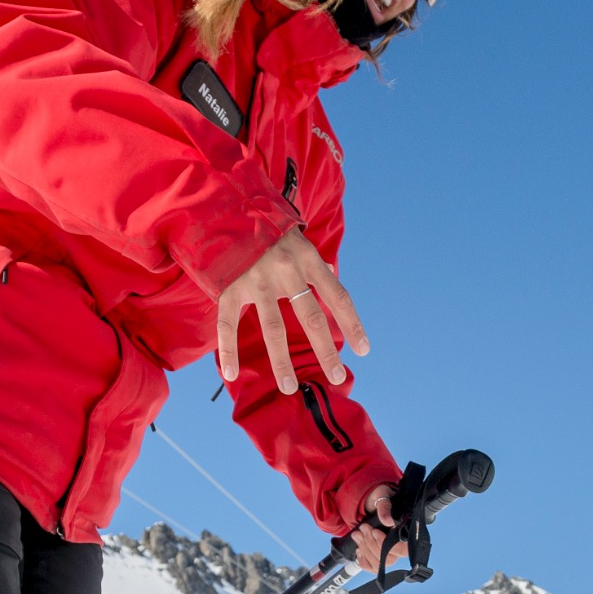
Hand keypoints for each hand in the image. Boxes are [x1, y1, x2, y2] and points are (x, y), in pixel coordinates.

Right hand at [216, 228, 365, 395]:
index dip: (352, 323)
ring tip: (289, 387)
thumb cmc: (270, 231)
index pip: (338, 296)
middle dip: (326, 351)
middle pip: (311, 318)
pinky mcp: (229, 286)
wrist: (230, 206)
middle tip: (337, 377)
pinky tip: (231, 374)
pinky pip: (228, 324)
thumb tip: (334, 286)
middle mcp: (286, 269)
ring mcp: (256, 279)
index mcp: (308, 258)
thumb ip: (314, 268)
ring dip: (281, 361)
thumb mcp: (299, 241)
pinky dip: (228, 350)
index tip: (364, 350)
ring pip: (272, 328)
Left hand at [348, 484, 402, 575]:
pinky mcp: (378, 557)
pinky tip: (358, 550)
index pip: (403, 550)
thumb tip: (387, 521)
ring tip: (357, 535)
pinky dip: (363, 560)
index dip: (386, 544)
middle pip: (389, 559)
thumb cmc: (381, 498)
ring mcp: (389, 553)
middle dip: (371, 544)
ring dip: (365, 550)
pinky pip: (372, 568)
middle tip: (362, 529)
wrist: (372, 502)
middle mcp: (400, 546)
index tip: (374, 531)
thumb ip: (385, 507)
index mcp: (406, 532)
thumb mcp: (382, 496)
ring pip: (379, 564)